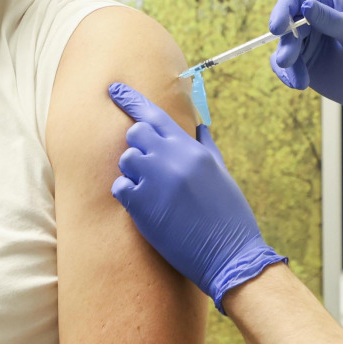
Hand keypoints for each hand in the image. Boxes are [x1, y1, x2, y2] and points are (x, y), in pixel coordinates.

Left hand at [108, 82, 285, 312]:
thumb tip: (198, 125)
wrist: (229, 254)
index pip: (155, 114)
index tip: (113, 88)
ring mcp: (155, 182)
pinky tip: (145, 204)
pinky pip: (120, 186)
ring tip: (153, 188)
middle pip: (135, 133)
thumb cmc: (228, 214)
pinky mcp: (141, 207)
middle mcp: (172, 160)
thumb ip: (205, 146)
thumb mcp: (220, 172)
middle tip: (151, 163)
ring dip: (134, 170)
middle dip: (139, 144)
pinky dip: (128, 192)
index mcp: (192, 149)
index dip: (131, 99)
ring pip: (126, 160)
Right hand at [269, 0, 342, 129]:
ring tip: (301, 83)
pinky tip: (298, 84)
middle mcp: (312, 18)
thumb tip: (306, 6)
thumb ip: (333, 21)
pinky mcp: (302, 62)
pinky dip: (287, 75)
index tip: (276, 29)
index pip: (295, 0)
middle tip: (287, 61)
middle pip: (285, 25)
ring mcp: (306, 41)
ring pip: (283, 47)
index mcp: (327, 3)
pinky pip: (284, 66)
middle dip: (286, 44)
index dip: (281, 11)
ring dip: (288, 64)